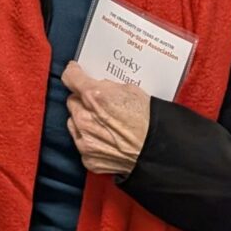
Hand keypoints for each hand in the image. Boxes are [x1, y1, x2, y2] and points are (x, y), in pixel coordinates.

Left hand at [62, 60, 150, 174]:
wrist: (161, 153)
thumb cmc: (150, 122)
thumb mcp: (130, 90)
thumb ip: (106, 86)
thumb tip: (97, 85)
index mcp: (94, 96)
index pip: (70, 77)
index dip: (74, 73)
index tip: (75, 72)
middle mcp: (84, 118)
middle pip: (72, 102)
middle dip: (83, 102)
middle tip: (99, 106)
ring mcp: (85, 140)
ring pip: (74, 123)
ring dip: (84, 122)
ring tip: (104, 125)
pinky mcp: (89, 158)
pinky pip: (82, 143)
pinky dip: (91, 141)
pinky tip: (107, 140)